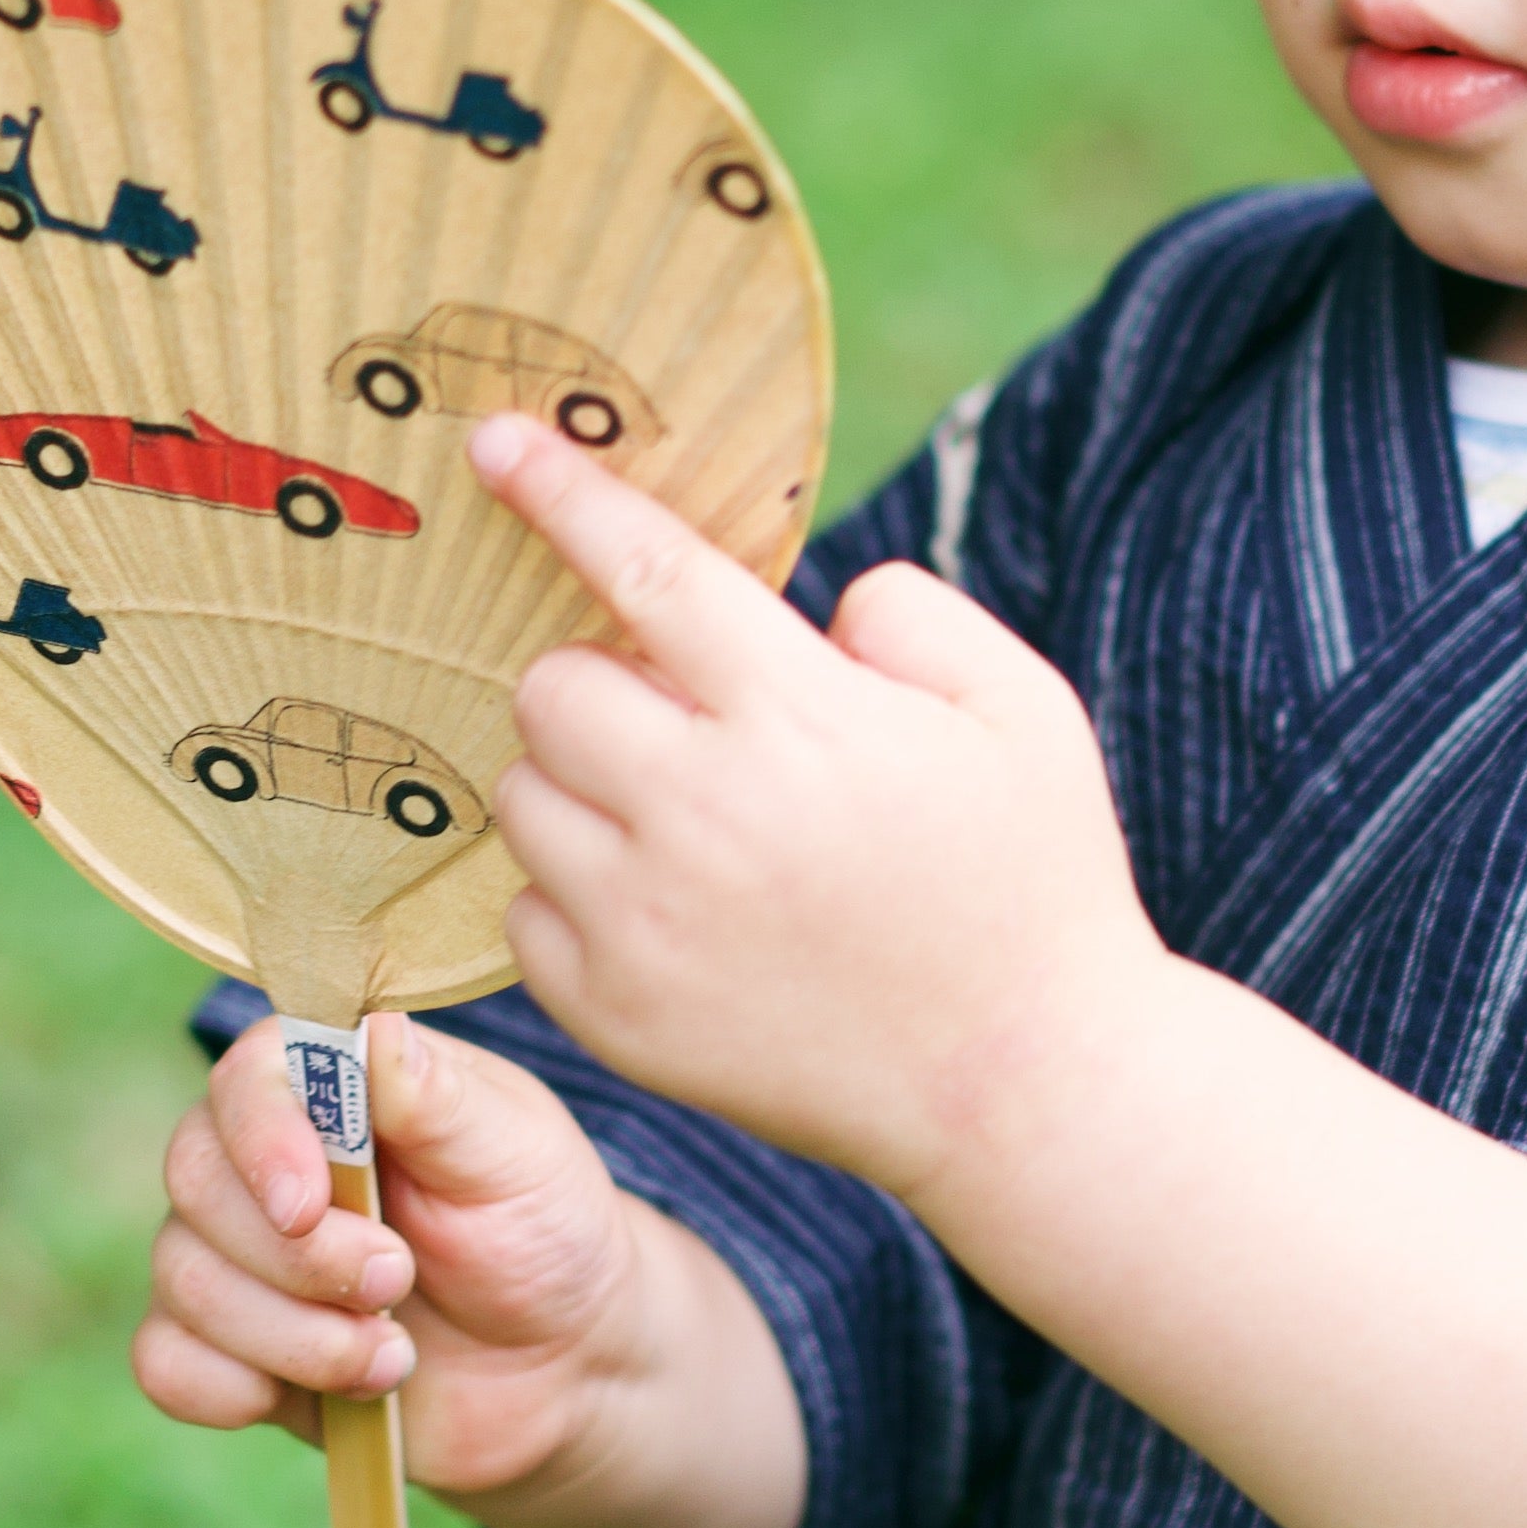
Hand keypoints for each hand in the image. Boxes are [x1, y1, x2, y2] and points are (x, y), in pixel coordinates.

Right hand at [129, 1009, 815, 1527]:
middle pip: (195, 1180)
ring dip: (294, 1335)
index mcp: (334, 1084)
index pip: (246, 1076)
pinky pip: (166, 1364)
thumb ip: (438, 1097)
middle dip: (298, 1256)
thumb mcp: (517, 1154)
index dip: (261, 1140)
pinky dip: (232, 1388)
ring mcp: (238, 1255)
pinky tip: (327, 1393)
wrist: (563, 1368)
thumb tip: (372, 1030)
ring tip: (394, 1354)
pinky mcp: (230, 1348)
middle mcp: (265, 1159)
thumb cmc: (545, 1231)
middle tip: (398, 1279)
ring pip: (182, 1279)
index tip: (309, 1205)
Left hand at [471, 411, 1177, 1204]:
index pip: (645, 571)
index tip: (492, 439)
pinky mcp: (616, 1018)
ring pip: (523, 797)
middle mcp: (702, 815)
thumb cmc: (1034, 880)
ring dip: (582, 786)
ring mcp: (646, 926)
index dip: (560, 493)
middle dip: (603, 681)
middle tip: (685, 721)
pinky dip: (576, 897)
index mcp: (801, 719)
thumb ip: (910, 615)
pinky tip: (674, 913)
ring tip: (687, 824)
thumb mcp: (1022, 707)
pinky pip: (524, 915)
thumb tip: (807, 607)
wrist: (1027, 1089)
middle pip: (550, 689)